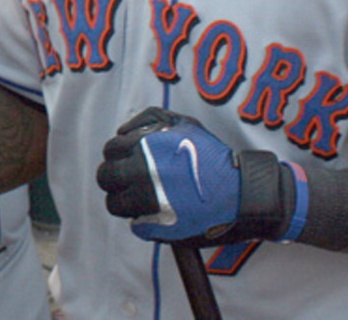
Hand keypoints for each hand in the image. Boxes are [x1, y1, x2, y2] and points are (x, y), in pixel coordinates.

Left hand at [96, 107, 293, 246]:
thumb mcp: (184, 123)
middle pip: (106, 177)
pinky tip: (158, 214)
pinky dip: (143, 221)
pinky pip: (136, 225)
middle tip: (128, 180)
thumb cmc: (212, 157)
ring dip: (125, 200)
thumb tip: (122, 132)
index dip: (118, 155)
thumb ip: (150, 119)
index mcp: (146, 147)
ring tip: (141, 199)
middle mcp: (143, 173)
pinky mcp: (157, 228)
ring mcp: (149, 203)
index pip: (110, 150)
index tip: (127, 161)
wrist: (241, 193)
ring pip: (115, 204)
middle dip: (114, 177)